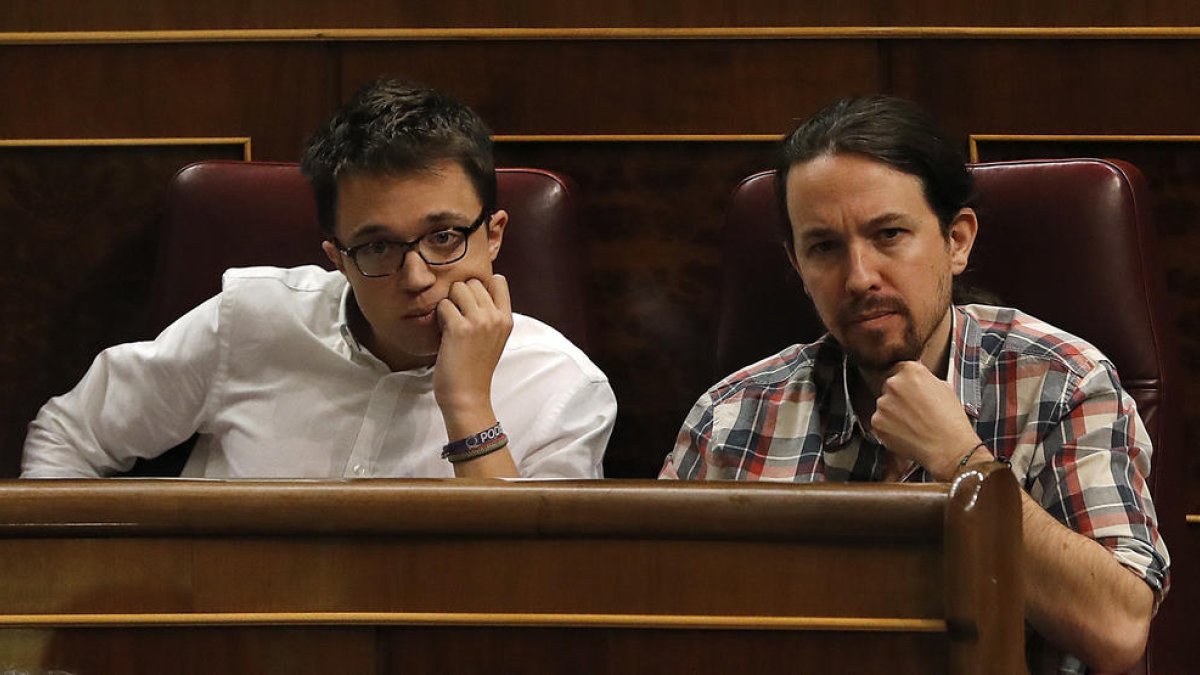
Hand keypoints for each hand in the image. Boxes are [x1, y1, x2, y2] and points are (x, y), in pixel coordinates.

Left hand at [433, 274, 512, 436]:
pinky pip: (443, 305)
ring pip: (458, 288)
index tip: (472, 305)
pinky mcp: (460, 328)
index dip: (480, 286)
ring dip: (449, 304)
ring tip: (451, 325)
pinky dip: (439, 317)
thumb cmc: (475, 369)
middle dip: (461, 296)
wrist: (467, 396)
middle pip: (473, 282)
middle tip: (458, 319)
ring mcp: (480, 321)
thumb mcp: (494, 339)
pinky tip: (444, 334)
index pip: (498, 280)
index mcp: (507, 319)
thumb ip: (490, 315)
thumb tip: (472, 288)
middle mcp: (496, 317)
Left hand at [870, 361, 980, 480]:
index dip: (907, 383)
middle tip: (914, 411)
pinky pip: (880, 422)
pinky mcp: (877, 422)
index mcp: (911, 371)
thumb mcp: (944, 388)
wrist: (948, 447)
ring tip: (912, 424)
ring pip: (884, 406)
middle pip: (890, 387)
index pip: (900, 369)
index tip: (910, 391)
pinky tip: (905, 433)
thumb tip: (917, 381)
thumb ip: (925, 380)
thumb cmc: (950, 421)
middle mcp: (893, 384)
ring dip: (893, 413)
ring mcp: (883, 404)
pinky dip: (889, 428)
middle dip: (899, 398)